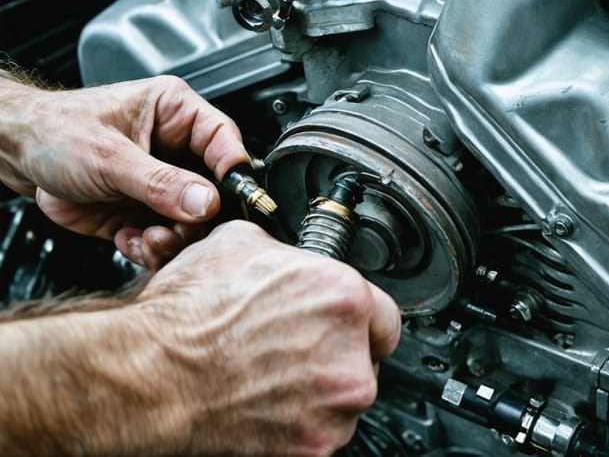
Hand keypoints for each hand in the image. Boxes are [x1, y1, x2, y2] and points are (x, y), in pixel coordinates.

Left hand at [0, 75, 247, 267]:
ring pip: (191, 221)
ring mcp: (160, 185)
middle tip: (181, 228)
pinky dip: (151, 248)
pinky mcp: (143, 212)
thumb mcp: (109, 156)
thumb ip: (160, 182)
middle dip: (198, 218)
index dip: (233, 171)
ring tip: (151, 238)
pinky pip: (164, 238)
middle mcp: (174, 149)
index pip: (223, 141)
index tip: (232, 199)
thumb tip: (207, 202)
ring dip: (174, 238)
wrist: (12, 154)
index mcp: (175, 114)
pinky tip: (130, 240)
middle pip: (213, 190)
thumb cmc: (54, 132)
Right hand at [134, 221, 401, 455]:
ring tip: (273, 376)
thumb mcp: (240, 246)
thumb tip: (289, 258)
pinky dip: (300, 422)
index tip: (347, 327)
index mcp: (343, 299)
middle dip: (338, 354)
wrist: (149, 378)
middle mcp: (349, 356)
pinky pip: (321, 431)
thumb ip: (285, 255)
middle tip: (297, 350)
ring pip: (345, 398)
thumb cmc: (187, 318)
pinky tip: (266, 401)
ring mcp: (334, 408)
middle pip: (367, 359)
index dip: (360, 320)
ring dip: (321, 390)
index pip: (384, 315)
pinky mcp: (313, 446)